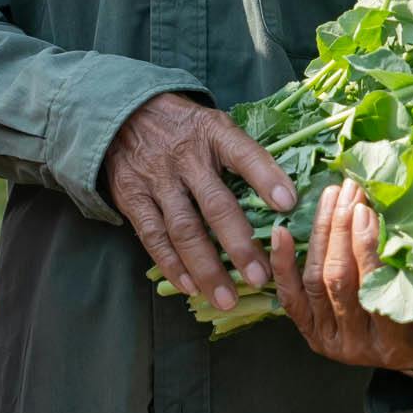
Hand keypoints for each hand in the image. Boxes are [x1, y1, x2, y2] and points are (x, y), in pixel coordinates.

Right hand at [101, 94, 295, 312]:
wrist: (123, 114)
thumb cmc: (185, 128)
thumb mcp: (215, 125)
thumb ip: (245, 155)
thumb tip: (288, 195)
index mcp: (213, 134)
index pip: (243, 154)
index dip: (266, 177)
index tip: (289, 204)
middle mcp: (185, 157)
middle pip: (215, 204)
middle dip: (239, 244)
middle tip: (261, 277)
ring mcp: (157, 179)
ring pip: (183, 229)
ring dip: (206, 267)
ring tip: (226, 298)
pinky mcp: (132, 197)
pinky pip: (153, 236)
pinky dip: (171, 264)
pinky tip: (189, 287)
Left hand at [270, 178, 412, 372]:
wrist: (410, 355)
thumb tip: (396, 214)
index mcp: (394, 342)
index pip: (374, 289)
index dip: (367, 248)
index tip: (365, 210)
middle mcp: (357, 345)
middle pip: (339, 280)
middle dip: (341, 230)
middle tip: (348, 193)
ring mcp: (330, 341)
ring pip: (316, 281)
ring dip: (321, 234)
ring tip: (330, 198)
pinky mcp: (310, 334)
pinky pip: (290, 297)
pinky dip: (283, 264)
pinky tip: (281, 232)